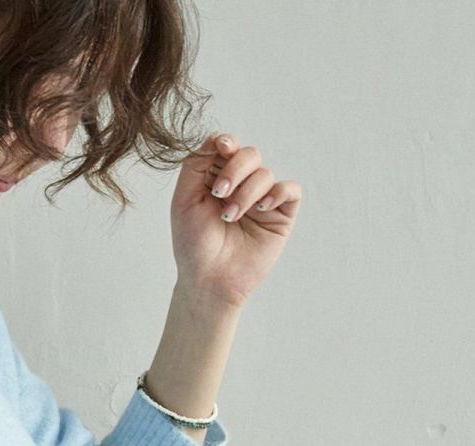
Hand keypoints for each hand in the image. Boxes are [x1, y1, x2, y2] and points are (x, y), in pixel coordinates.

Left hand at [169, 131, 303, 307]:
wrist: (208, 281)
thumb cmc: (193, 245)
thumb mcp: (184, 200)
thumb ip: (196, 164)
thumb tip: (217, 137)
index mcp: (217, 179)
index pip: (228, 147)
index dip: (226, 143)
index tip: (222, 149)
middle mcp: (241, 186)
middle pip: (249, 154)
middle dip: (235, 169)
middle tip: (219, 193)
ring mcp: (262, 200)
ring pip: (265, 173)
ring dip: (246, 192)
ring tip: (230, 216)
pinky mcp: (280, 215)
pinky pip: (290, 189)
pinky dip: (278, 192)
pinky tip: (262, 207)